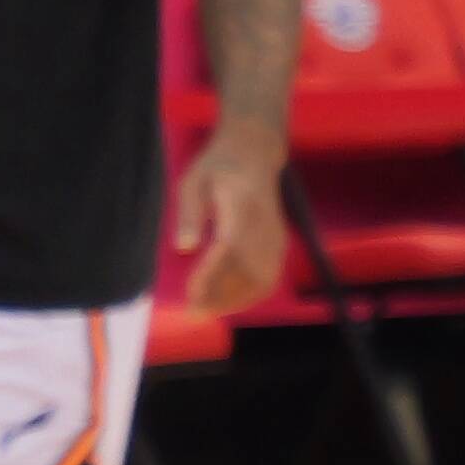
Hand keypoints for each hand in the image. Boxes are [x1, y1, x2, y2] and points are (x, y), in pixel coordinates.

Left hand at [167, 131, 280, 316]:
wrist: (254, 153)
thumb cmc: (217, 166)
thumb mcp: (192, 181)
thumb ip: (189, 213)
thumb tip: (185, 248)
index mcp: (242, 207)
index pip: (230, 248)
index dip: (211, 274)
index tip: (190, 294)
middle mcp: (264, 225)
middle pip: (249, 270)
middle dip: (222, 296)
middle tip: (194, 311)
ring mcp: (276, 235)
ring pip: (263, 278)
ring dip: (237, 299)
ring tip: (209, 309)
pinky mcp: (279, 243)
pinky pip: (270, 276)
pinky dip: (251, 294)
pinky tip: (229, 300)